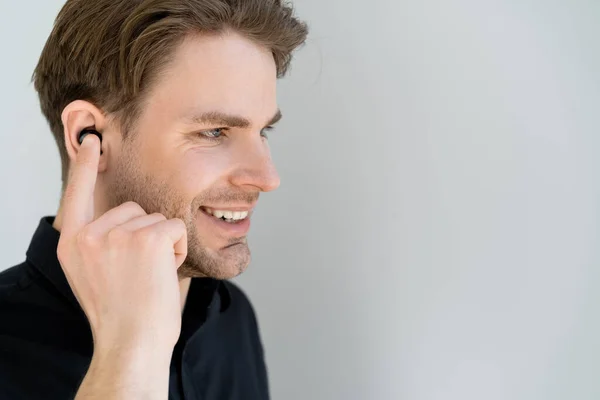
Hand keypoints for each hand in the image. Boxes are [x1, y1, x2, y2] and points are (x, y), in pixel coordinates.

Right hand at [56, 134, 186, 352]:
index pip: (76, 194)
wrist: (132, 343)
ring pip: (157, 219)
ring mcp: (116, 234)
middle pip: (133, 208)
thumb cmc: (121, 312)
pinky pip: (175, 227)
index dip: (84, 166)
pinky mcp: (146, 238)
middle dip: (146, 235)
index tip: (91, 140)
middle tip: (138, 273)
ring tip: (149, 276)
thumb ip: (100, 240)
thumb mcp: (93, 272)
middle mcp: (89, 235)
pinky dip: (177, 249)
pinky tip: (163, 273)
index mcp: (72, 244)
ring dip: (163, 244)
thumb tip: (125, 212)